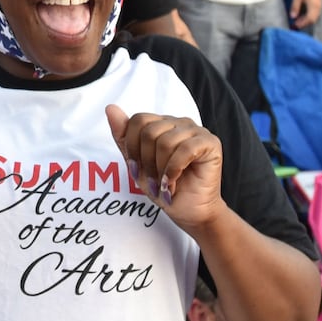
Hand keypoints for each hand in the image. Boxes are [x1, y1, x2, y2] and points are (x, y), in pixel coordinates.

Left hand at [107, 105, 223, 231]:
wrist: (189, 212)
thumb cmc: (163, 187)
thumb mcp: (136, 163)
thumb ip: (123, 136)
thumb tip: (110, 108)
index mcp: (161, 123)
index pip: (138, 120)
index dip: (132, 147)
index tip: (136, 169)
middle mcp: (179, 123)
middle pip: (149, 131)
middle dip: (146, 162)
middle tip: (152, 181)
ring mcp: (197, 131)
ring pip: (165, 142)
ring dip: (160, 170)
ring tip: (164, 185)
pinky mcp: (211, 143)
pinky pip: (184, 150)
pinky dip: (173, 171)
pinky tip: (173, 183)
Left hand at [290, 0, 321, 27]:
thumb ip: (295, 7)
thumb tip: (293, 17)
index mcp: (314, 6)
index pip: (309, 19)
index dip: (302, 24)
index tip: (295, 26)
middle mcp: (318, 7)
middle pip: (312, 20)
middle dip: (304, 23)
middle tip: (295, 25)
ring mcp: (319, 5)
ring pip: (314, 17)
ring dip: (306, 20)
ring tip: (297, 21)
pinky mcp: (318, 3)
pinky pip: (314, 13)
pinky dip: (308, 16)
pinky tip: (302, 15)